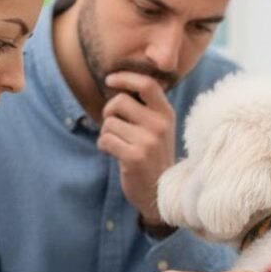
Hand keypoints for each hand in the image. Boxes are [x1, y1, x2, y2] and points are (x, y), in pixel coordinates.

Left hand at [97, 72, 175, 223]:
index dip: (125, 78)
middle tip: (111, 125)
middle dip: (108, 112)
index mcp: (167, 114)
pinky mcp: (134, 156)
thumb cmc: (154, 157)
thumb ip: (146, 109)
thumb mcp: (159, 129)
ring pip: (109, 123)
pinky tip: (114, 154)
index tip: (110, 80)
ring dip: (106, 134)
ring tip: (118, 145)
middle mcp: (160, 125)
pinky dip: (103, 146)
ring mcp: (148, 141)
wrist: (159, 193)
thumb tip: (118, 86)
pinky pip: (105, 139)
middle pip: (120, 102)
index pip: (147, 84)